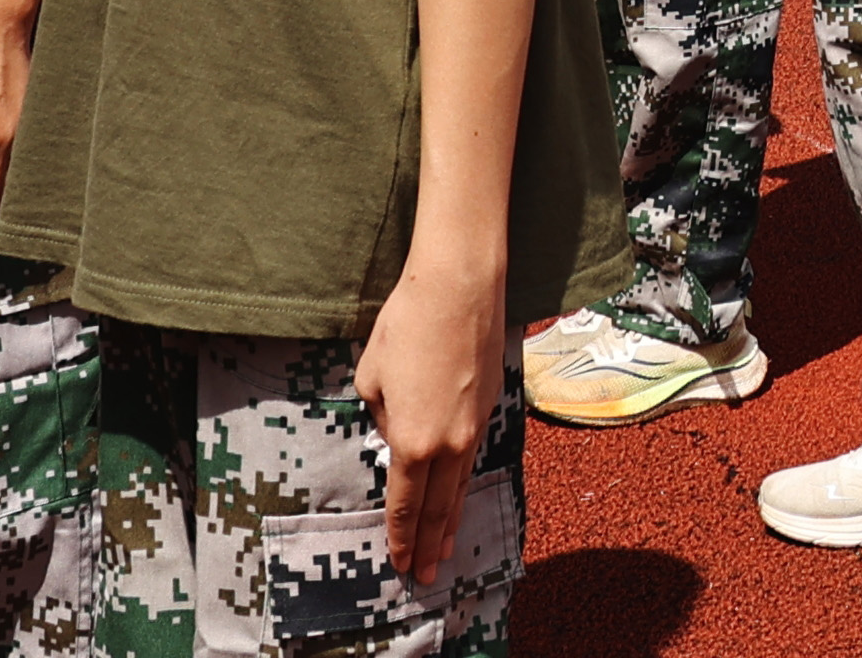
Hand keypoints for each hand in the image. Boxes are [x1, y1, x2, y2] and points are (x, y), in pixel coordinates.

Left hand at [355, 256, 507, 589]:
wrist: (461, 286)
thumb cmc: (407, 324)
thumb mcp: (371, 377)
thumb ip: (381, 416)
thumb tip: (396, 430)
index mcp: (412, 440)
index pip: (404, 504)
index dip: (401, 538)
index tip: (401, 564)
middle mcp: (448, 443)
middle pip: (437, 507)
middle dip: (430, 544)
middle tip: (426, 575)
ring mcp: (474, 426)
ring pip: (461, 486)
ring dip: (451, 521)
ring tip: (446, 550)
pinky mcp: (490, 405)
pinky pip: (473, 457)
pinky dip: (464, 484)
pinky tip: (460, 493)